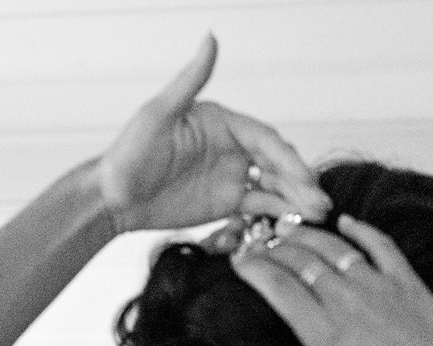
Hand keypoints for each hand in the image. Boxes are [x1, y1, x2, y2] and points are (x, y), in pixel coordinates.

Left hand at [94, 37, 328, 233]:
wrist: (113, 198)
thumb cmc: (129, 154)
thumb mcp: (159, 114)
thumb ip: (191, 78)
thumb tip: (211, 37)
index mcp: (221, 122)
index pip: (264, 138)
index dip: (287, 159)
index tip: (303, 178)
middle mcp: (231, 146)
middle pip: (276, 162)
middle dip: (300, 181)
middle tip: (319, 202)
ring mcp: (231, 175)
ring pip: (275, 184)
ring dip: (298, 198)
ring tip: (318, 214)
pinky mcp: (227, 201)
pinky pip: (261, 204)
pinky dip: (282, 211)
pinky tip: (298, 221)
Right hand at [230, 216, 432, 345]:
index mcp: (324, 332)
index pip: (278, 288)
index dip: (253, 268)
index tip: (238, 260)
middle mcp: (345, 301)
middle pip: (300, 260)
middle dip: (272, 247)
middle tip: (257, 243)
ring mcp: (376, 286)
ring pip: (333, 247)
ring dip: (307, 234)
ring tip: (287, 229)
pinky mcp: (405, 280)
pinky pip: (378, 244)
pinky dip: (360, 229)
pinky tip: (345, 221)